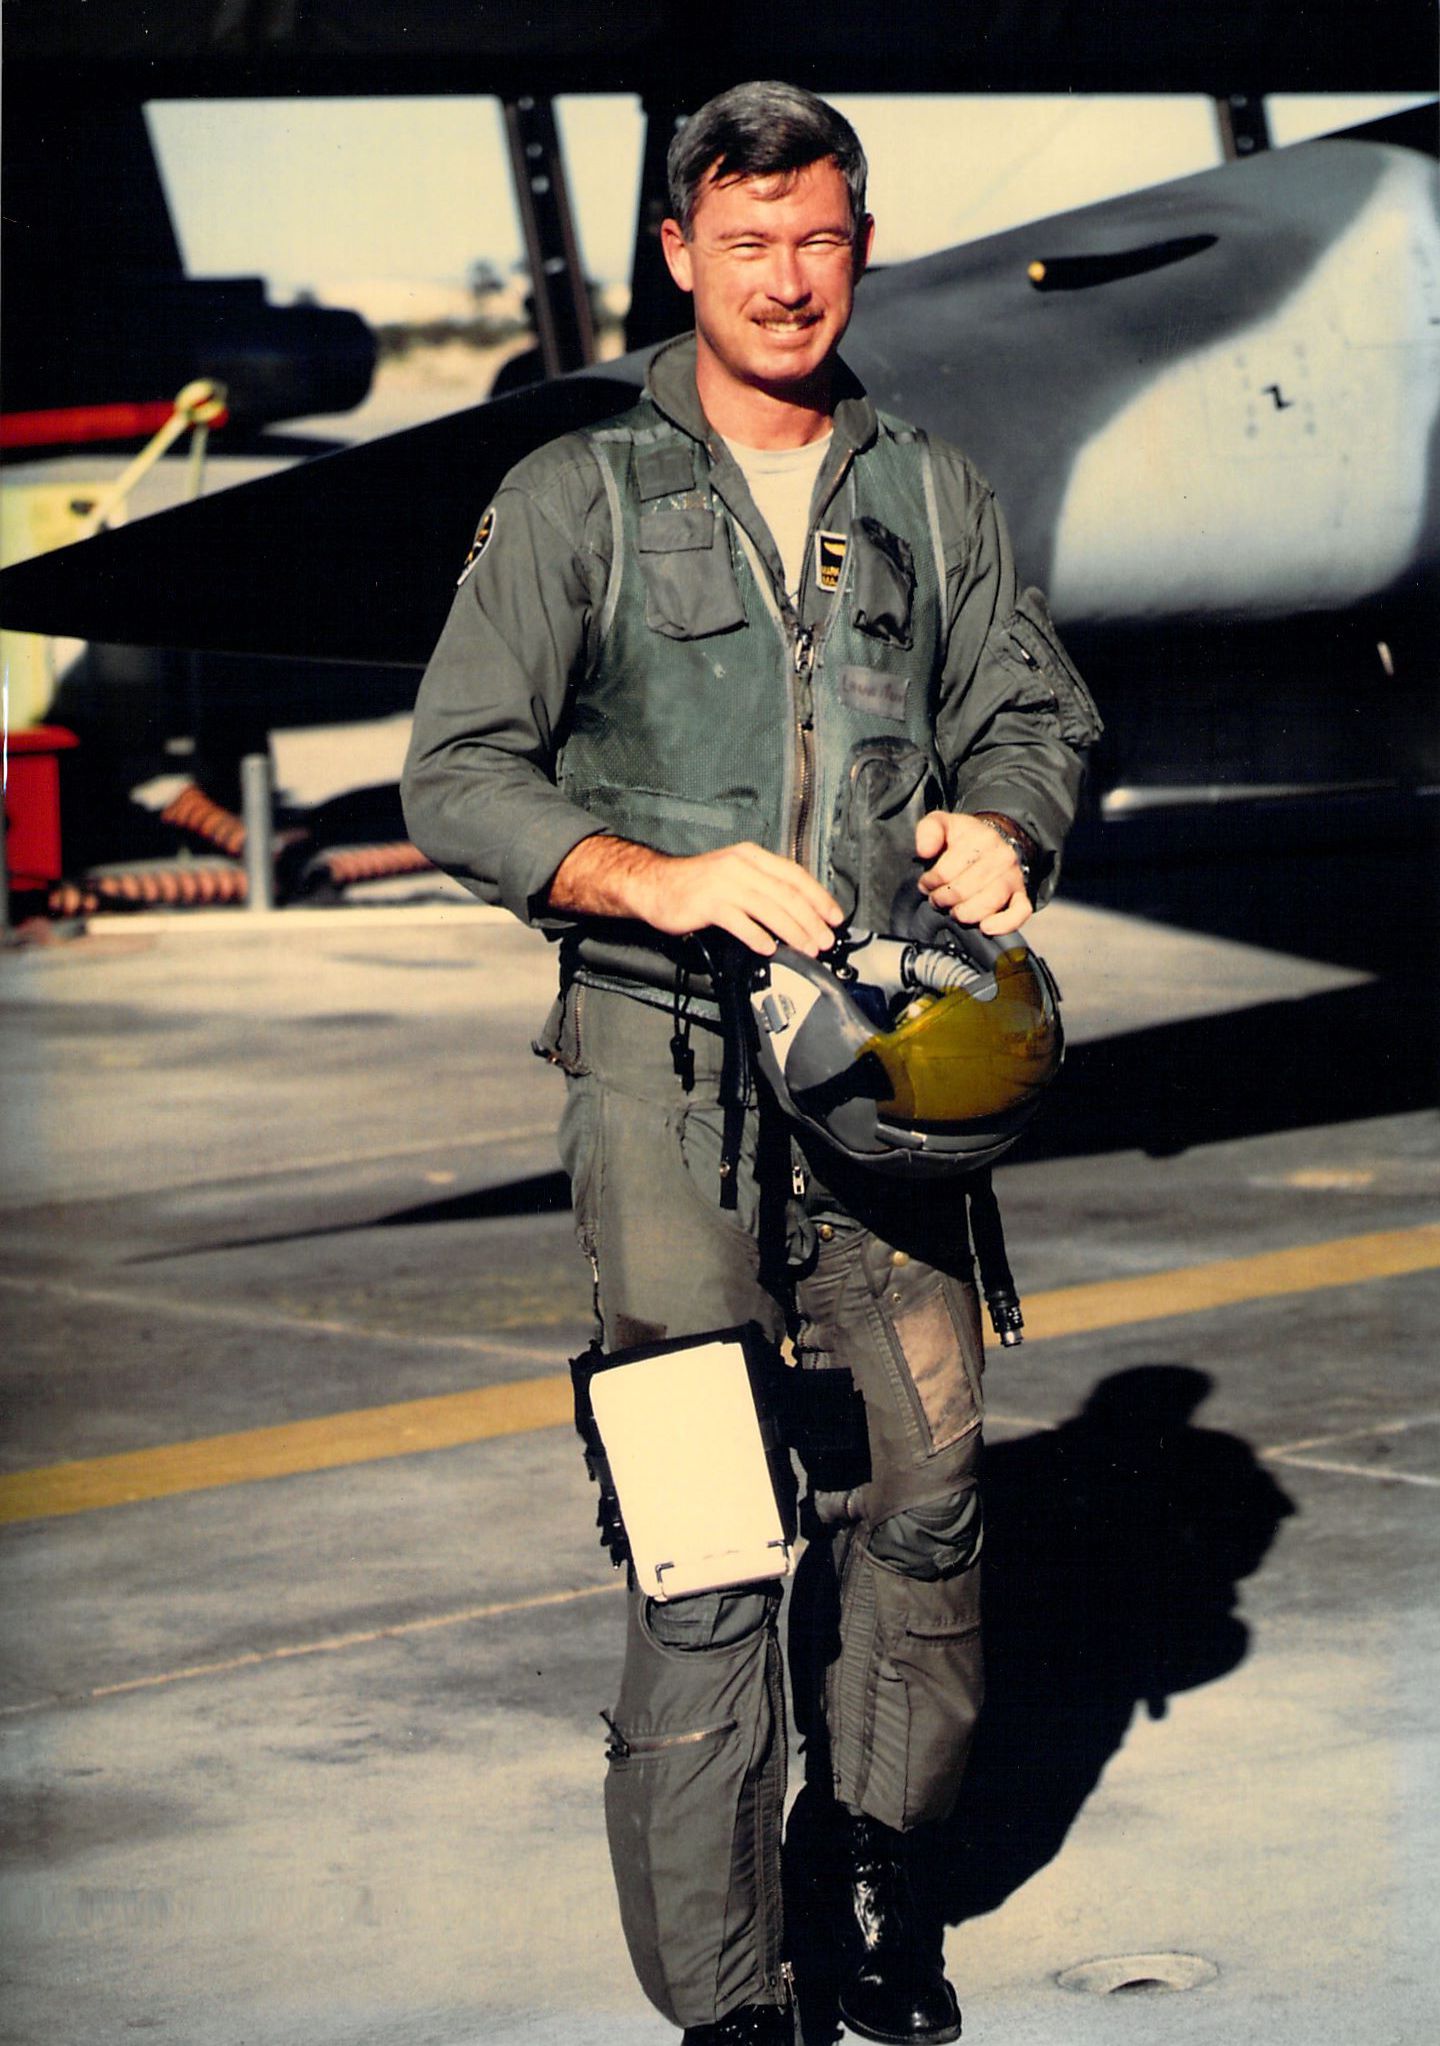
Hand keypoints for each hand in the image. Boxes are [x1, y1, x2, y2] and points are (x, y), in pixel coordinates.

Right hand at [549, 835, 843, 956]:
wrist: (654, 885)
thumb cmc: (697, 885)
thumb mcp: (734, 875)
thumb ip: (762, 887)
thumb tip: (796, 911)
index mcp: (752, 857)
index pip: (795, 875)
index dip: (819, 898)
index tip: (834, 918)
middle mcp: (741, 866)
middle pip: (787, 894)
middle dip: (811, 921)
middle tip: (825, 941)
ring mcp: (725, 883)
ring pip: (770, 909)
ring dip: (793, 931)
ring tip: (806, 948)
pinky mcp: (709, 903)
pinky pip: (741, 922)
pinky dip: (758, 937)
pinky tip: (769, 949)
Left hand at [914, 810, 1032, 933]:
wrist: (993, 842)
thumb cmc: (964, 838)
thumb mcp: (943, 824)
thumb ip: (928, 830)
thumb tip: (924, 851)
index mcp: (981, 838)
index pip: (946, 871)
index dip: (931, 882)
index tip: (927, 883)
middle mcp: (1001, 857)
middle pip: (964, 890)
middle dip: (943, 899)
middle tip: (938, 898)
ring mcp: (1013, 877)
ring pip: (988, 903)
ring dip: (964, 913)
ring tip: (954, 910)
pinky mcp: (1021, 895)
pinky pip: (1020, 913)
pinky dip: (1003, 924)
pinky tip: (985, 927)